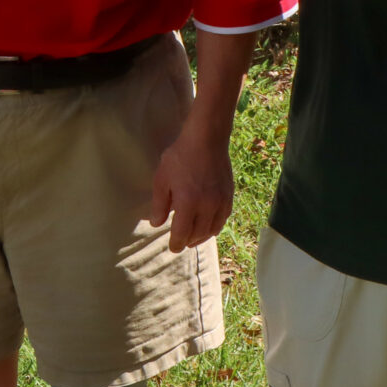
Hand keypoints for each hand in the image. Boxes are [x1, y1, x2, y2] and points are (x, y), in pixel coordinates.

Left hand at [148, 121, 234, 253]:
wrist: (207, 139)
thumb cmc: (180, 156)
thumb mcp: (162, 179)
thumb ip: (159, 204)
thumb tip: (157, 224)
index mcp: (188, 203)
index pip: (182, 234)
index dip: (176, 244)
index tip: (172, 248)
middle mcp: (207, 206)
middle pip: (198, 234)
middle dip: (188, 242)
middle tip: (181, 244)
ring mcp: (220, 202)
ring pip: (212, 229)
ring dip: (202, 237)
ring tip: (194, 239)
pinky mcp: (229, 196)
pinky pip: (223, 219)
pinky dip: (215, 227)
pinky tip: (209, 227)